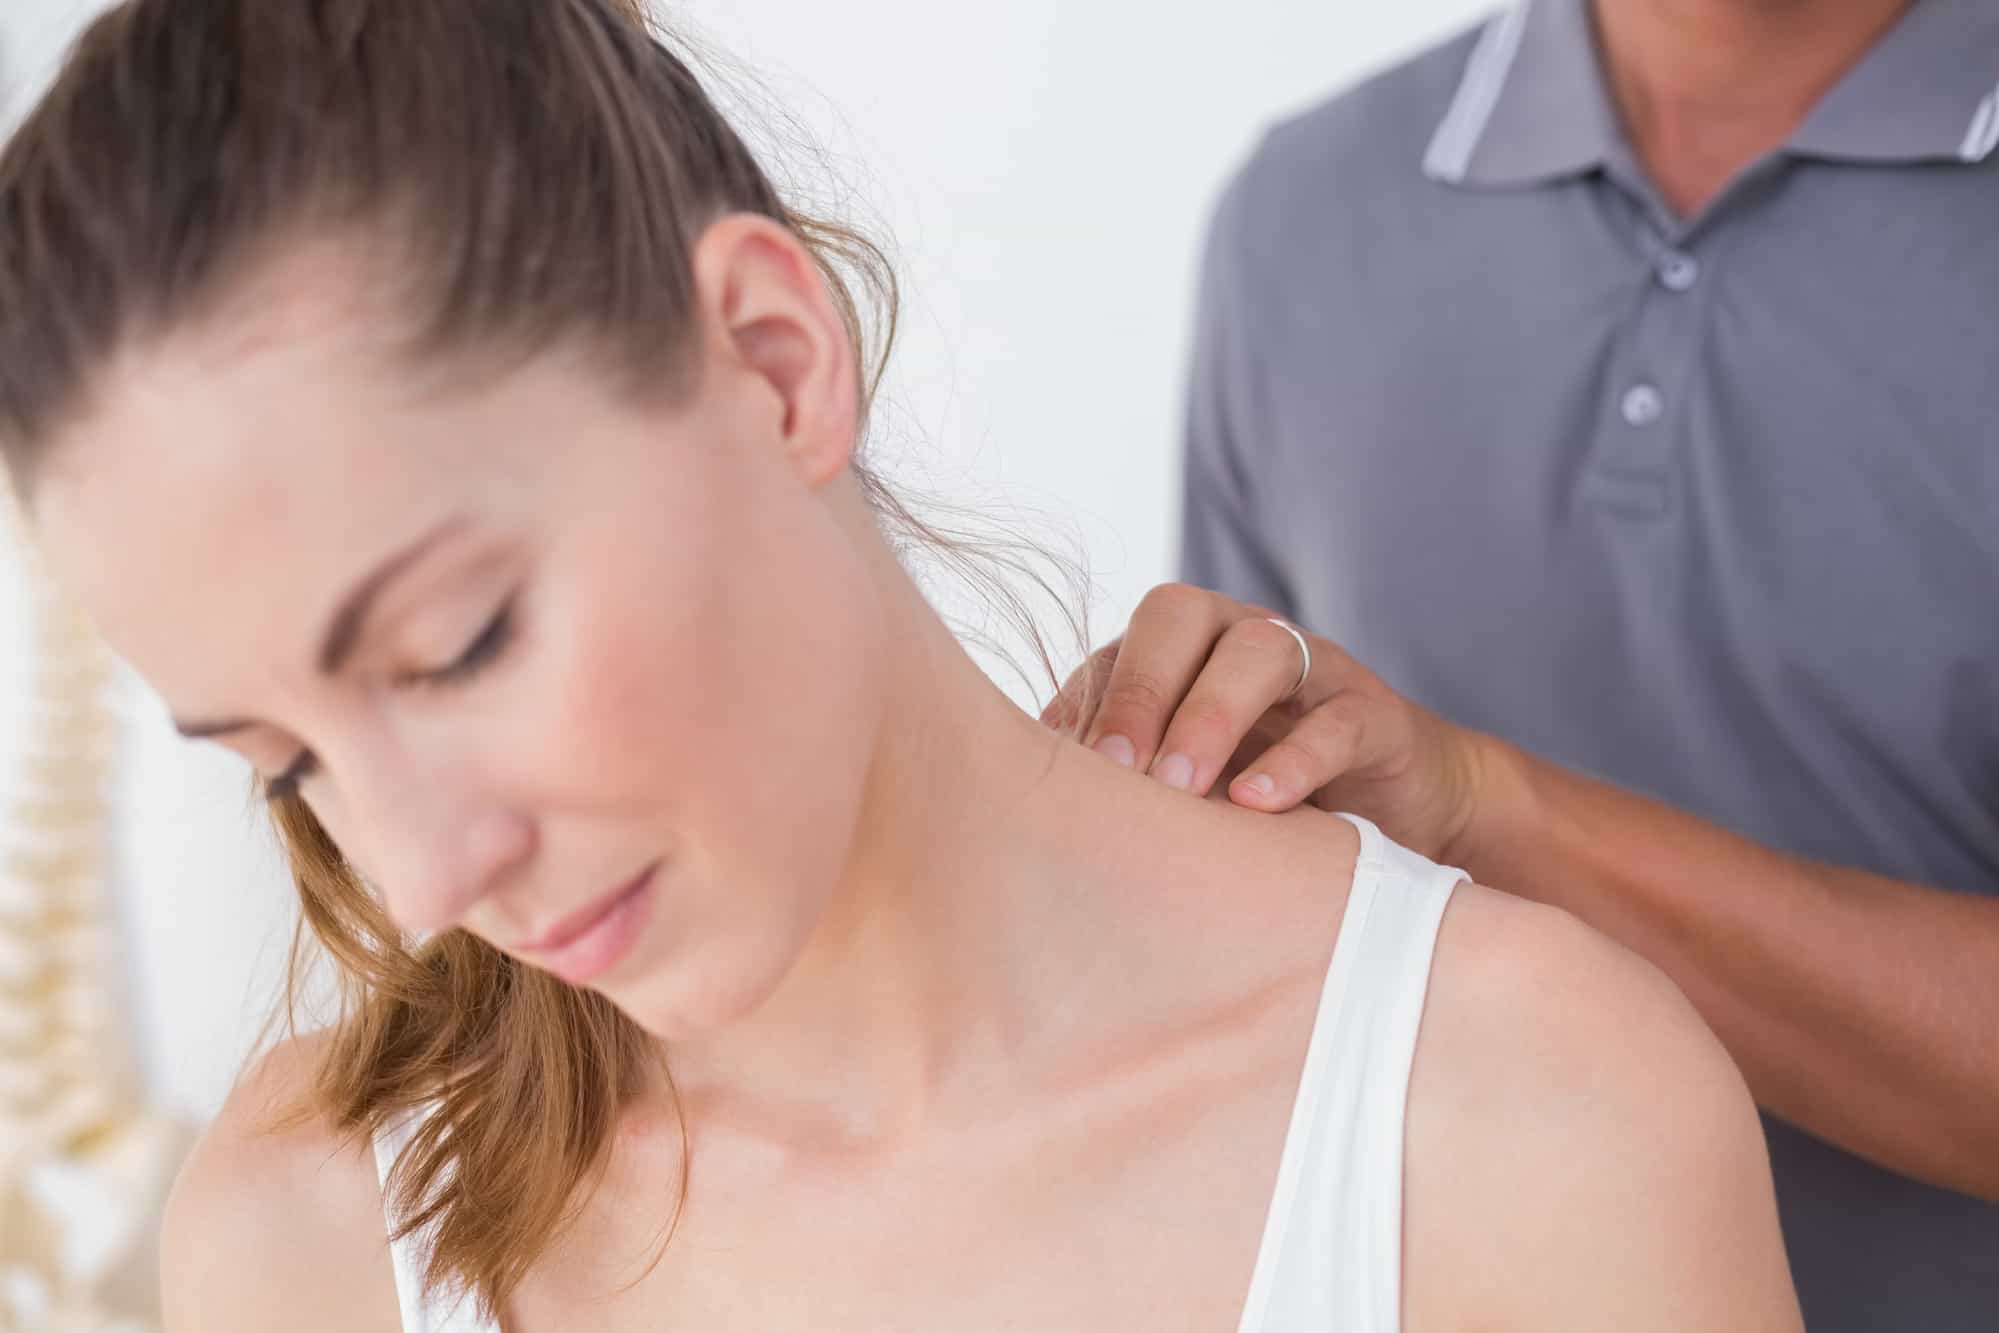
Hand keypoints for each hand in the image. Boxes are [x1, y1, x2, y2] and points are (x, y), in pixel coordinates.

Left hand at [1042, 583, 1491, 861]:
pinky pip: (1336, 720)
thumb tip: (1021, 813)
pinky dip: (1296, 760)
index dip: (1086, 700)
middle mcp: (1242, 638)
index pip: (1120, 645)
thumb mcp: (1185, 785)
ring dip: (1210, 714)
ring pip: (1262, 650)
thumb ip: (1123, 780)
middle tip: (1114, 769)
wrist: (1400, 814)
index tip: (1053, 773)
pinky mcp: (1375, 715)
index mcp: (1184, 651)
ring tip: (1179, 787)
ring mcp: (1316, 669)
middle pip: (1182, 616)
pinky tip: (1257, 804)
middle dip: (1140, 689)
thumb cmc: (1261, 794)